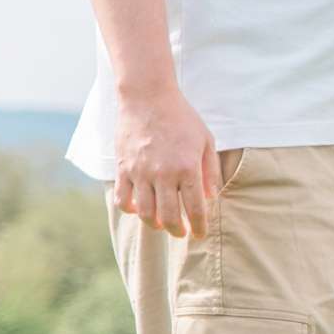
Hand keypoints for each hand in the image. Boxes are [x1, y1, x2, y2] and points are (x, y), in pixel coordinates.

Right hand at [113, 86, 219, 238]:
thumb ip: (210, 170)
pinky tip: (139, 209)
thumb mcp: (206, 140)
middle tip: (181, 233)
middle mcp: (163, 174)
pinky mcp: (123, 168)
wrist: (148, 97)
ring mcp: (140, 172)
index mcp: (187, 168)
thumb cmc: (182, 117)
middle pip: (168, 217)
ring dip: (154, 224)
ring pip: (144, 212)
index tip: (199, 235)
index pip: (195, 208)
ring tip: (161, 224)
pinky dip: (130, 209)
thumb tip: (211, 196)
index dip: (199, 226)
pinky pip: (122, 198)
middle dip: (177, 231)